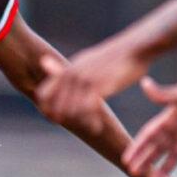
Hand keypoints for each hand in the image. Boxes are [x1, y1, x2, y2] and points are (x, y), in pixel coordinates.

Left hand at [36, 38, 150, 134]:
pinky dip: (91, 122)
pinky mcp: (100, 84)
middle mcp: (72, 74)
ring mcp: (85, 79)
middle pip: (57, 105)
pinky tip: (97, 127)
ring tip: (92, 128)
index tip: (55, 120)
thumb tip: (43, 62)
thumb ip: (64, 68)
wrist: (133, 48)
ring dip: (81, 122)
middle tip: (78, 126)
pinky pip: (88, 109)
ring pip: (72, 110)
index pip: (44, 94)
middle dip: (65, 119)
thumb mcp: (82, 61)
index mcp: (66, 70)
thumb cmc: (110, 57)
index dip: (46, 109)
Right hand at [123, 72, 176, 176]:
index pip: (148, 136)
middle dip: (145, 160)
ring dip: (164, 167)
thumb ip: (163, 94)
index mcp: (167, 119)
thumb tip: (144, 83)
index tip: (126, 159)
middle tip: (135, 174)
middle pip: (157, 148)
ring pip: (174, 155)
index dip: (137, 148)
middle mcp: (176, 129)